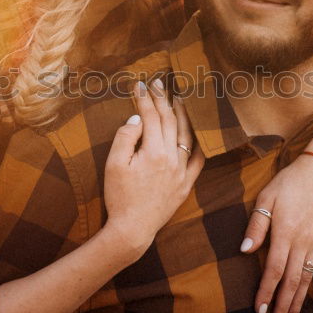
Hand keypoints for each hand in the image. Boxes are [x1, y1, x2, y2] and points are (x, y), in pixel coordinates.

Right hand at [103, 79, 203, 255]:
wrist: (133, 229)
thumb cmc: (119, 197)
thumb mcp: (113, 165)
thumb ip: (125, 137)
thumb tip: (138, 118)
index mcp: (154, 152)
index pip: (151, 117)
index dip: (145, 99)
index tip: (140, 85)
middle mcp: (172, 159)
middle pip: (169, 121)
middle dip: (163, 99)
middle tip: (158, 84)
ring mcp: (182, 171)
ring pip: (186, 135)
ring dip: (182, 114)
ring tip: (179, 98)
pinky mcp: (186, 184)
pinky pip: (198, 159)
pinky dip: (199, 142)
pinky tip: (197, 132)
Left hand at [242, 153, 312, 312]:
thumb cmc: (289, 183)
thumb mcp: (266, 197)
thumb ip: (257, 225)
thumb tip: (245, 250)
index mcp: (286, 233)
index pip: (274, 270)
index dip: (266, 291)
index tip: (258, 310)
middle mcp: (302, 243)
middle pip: (291, 281)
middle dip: (281, 305)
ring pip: (307, 280)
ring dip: (299, 301)